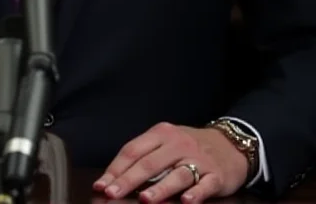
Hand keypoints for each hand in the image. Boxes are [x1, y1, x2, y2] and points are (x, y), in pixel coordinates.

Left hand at [93, 122, 248, 201]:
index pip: (133, 150)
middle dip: (129, 180)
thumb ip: (145, 156)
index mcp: (161, 133)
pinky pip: (204, 185)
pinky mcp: (216, 175)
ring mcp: (198, 159)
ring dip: (159, 188)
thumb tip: (115, 178)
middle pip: (150, 162)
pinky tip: (186, 202)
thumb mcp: (166, 142)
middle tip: (112, 194)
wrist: (230, 144)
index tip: (101, 185)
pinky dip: (195, 193)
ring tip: (145, 200)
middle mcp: (178, 144)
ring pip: (176, 174)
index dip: (116, 169)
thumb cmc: (189, 147)